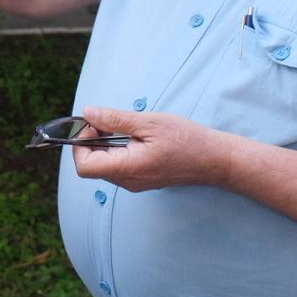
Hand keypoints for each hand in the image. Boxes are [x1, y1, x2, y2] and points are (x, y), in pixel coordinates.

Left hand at [70, 107, 238, 191]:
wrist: (216, 160)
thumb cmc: (187, 140)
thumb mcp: (149, 123)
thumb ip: (115, 119)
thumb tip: (88, 113)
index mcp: (129, 168)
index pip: (84, 167)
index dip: (80, 144)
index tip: (94, 126)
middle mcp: (128, 181)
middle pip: (91, 166)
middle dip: (90, 142)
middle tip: (106, 122)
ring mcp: (135, 183)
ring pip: (103, 166)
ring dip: (103, 145)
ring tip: (122, 128)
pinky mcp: (142, 180)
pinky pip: (118, 167)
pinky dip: (115, 150)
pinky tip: (131, 137)